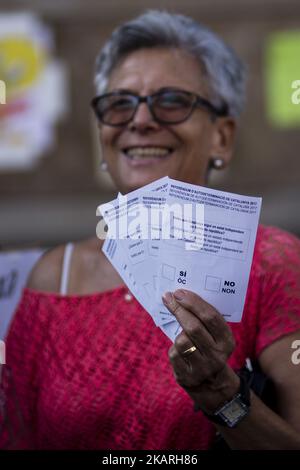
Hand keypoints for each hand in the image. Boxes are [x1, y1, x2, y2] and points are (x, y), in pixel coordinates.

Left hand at [162, 289, 239, 412]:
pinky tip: (179, 349)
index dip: (193, 303)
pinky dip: (174, 348)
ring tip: (180, 332)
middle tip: (168, 298)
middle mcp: (217, 355)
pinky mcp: (187, 376)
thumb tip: (181, 295)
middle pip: (194, 327)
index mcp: (227, 340)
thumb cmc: (208, 347)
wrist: (210, 383)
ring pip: (182, 341)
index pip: (211, 317)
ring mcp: (203, 368)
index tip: (179, 293)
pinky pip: (174, 354)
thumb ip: (205, 319)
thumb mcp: (215, 336)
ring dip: (178, 332)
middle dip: (179, 309)